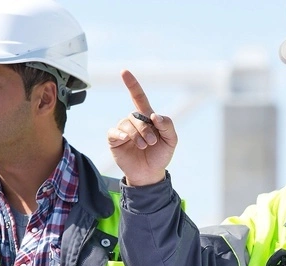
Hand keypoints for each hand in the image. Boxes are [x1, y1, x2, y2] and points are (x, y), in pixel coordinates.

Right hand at [107, 70, 176, 185]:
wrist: (150, 174)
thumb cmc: (160, 155)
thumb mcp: (171, 140)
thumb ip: (167, 125)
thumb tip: (154, 115)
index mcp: (147, 118)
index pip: (138, 97)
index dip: (132, 84)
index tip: (124, 71)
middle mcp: (133, 121)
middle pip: (136, 116)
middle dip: (146, 128)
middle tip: (152, 142)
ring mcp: (123, 130)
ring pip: (127, 124)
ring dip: (137, 135)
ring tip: (144, 146)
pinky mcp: (114, 140)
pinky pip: (114, 132)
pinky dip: (121, 134)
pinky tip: (126, 140)